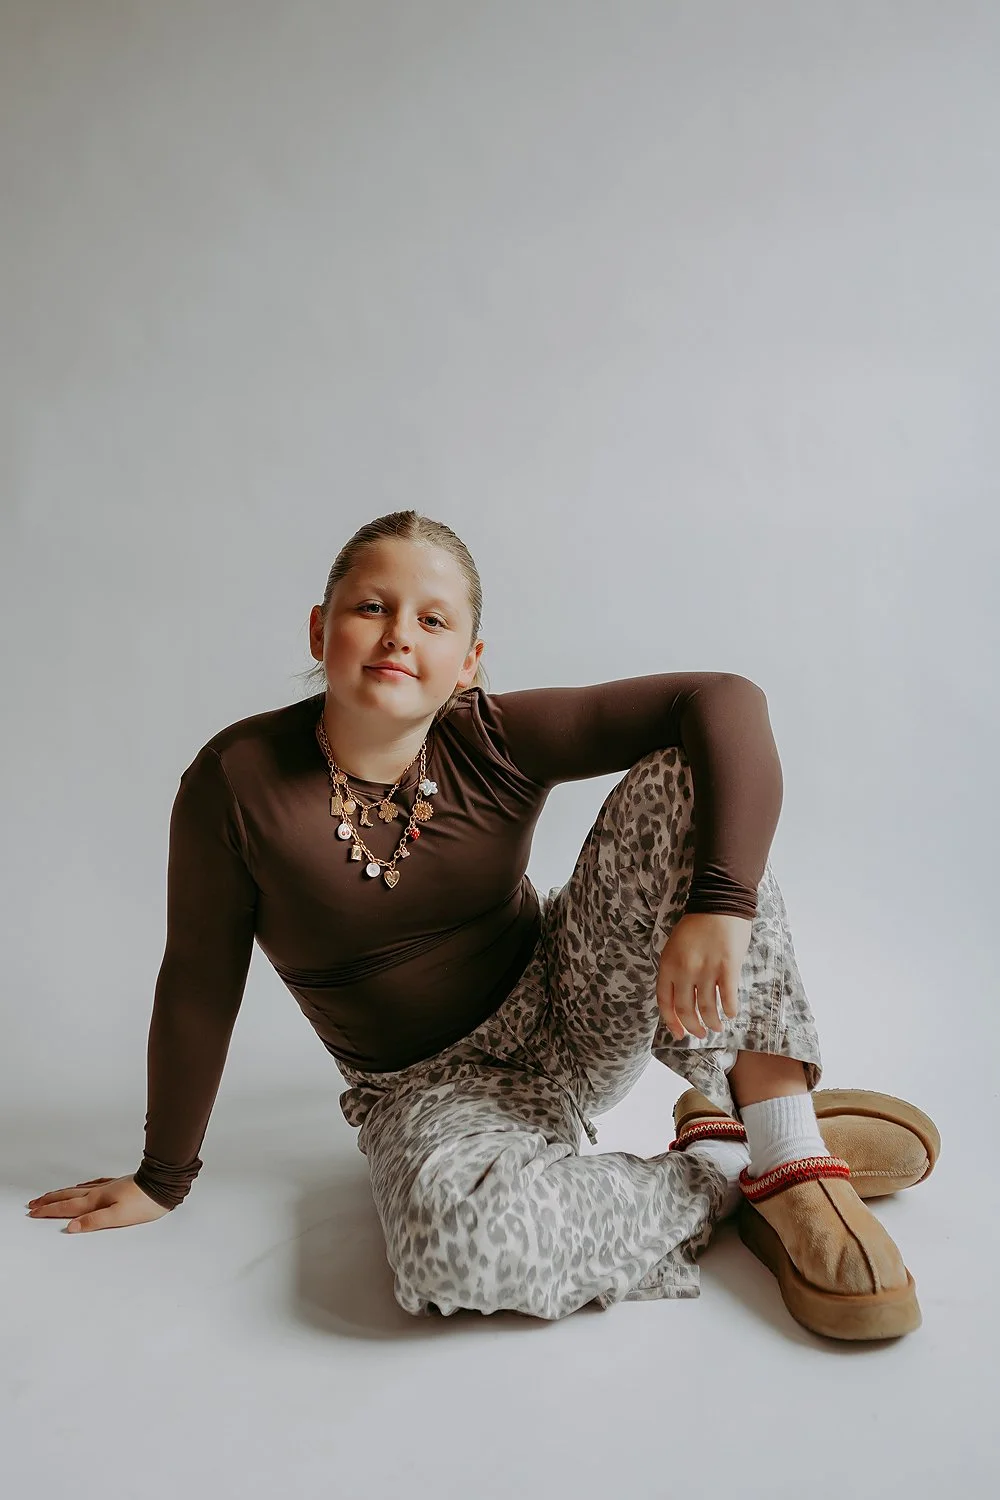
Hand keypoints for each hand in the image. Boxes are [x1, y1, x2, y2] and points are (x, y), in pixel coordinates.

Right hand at [25, 1175, 170, 1231]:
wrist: (164, 1184)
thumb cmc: (145, 1202)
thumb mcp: (119, 1216)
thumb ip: (94, 1222)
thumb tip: (72, 1227)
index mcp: (97, 1200)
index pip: (67, 1207)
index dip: (49, 1211)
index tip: (33, 1212)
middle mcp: (100, 1191)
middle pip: (68, 1196)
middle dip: (49, 1201)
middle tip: (33, 1204)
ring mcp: (109, 1186)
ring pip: (78, 1189)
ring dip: (61, 1193)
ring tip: (49, 1195)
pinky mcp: (118, 1184)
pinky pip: (92, 1185)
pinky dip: (81, 1187)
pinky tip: (82, 1186)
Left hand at [656, 912, 752, 1040]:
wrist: (720, 902)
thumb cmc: (697, 924)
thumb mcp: (675, 947)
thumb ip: (675, 971)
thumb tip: (680, 998)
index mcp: (668, 964)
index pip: (665, 1002)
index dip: (671, 1022)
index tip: (679, 1033)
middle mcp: (684, 970)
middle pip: (685, 1009)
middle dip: (693, 1026)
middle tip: (701, 1033)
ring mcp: (706, 970)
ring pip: (707, 1008)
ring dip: (712, 1022)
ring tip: (717, 1026)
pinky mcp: (727, 967)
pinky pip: (728, 998)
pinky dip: (730, 1010)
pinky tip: (731, 1013)